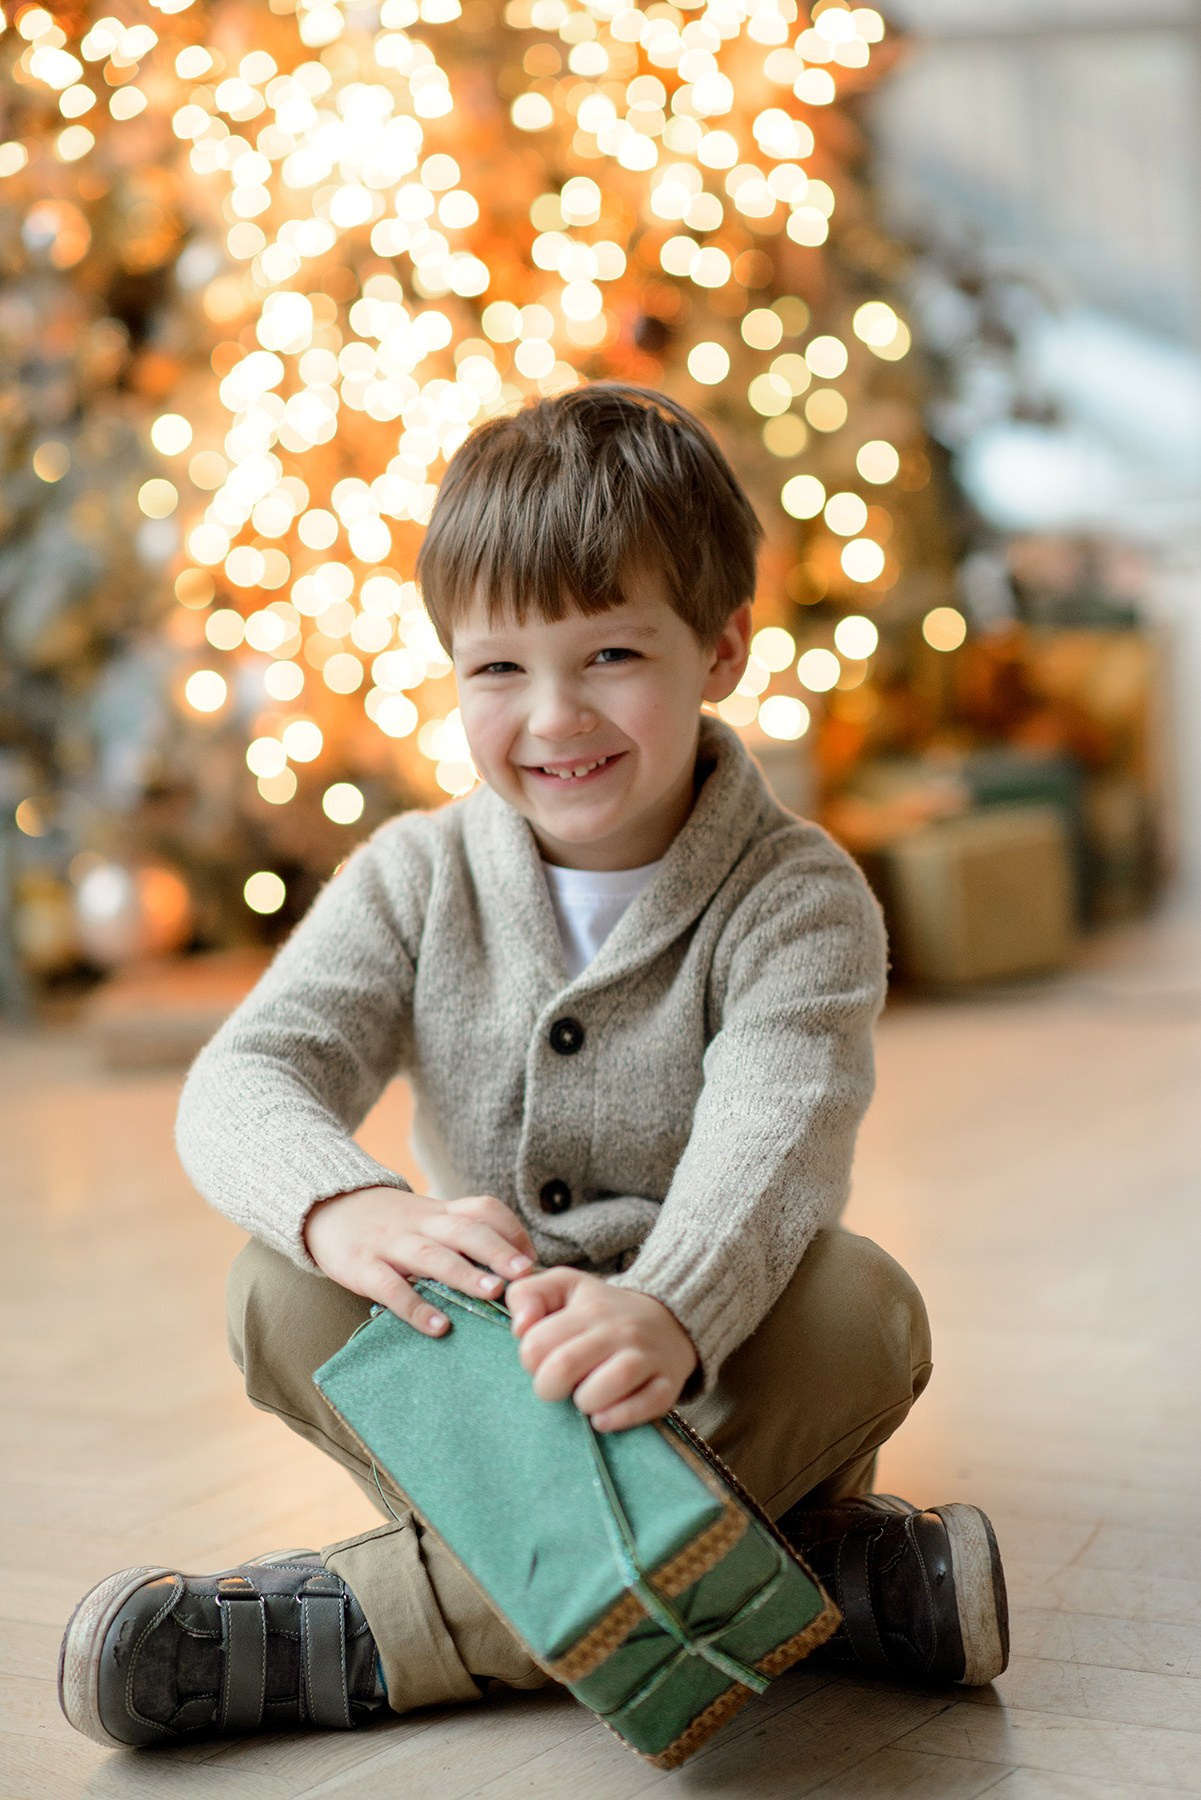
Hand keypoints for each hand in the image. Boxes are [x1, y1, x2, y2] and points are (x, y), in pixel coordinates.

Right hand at [303, 1185, 537, 1336]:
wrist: (327, 1205)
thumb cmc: (390, 1223)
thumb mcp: (427, 1219)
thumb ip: (463, 1237)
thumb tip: (516, 1270)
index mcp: (439, 1212)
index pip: (482, 1208)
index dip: (510, 1230)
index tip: (533, 1260)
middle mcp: (420, 1223)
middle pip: (464, 1229)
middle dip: (497, 1250)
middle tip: (525, 1274)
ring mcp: (389, 1244)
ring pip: (431, 1255)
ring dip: (464, 1273)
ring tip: (492, 1291)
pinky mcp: (361, 1266)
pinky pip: (389, 1287)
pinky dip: (414, 1306)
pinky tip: (437, 1325)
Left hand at [507, 1267, 697, 1431]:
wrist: (672, 1317)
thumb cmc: (604, 1308)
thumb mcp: (565, 1286)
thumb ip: (528, 1294)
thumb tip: (519, 1327)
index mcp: (588, 1308)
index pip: (537, 1343)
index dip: (529, 1360)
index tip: (543, 1361)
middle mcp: (619, 1330)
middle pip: (564, 1366)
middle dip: (547, 1388)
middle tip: (557, 1386)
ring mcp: (646, 1357)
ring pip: (606, 1386)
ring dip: (584, 1402)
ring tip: (584, 1398)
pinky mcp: (668, 1384)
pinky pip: (645, 1406)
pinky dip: (619, 1418)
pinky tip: (604, 1417)